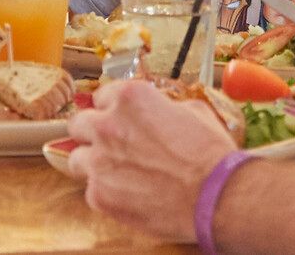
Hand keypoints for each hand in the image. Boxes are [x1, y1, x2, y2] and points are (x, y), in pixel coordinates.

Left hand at [69, 76, 237, 238]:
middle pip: (79, 124)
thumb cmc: (211, 154)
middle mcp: (107, 125)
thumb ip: (164, 107)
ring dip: (93, 163)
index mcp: (129, 98)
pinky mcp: (100, 195)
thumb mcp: (192, 112)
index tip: (120, 121)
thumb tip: (161, 110)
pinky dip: (108, 194)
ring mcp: (100, 161)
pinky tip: (131, 197)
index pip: (102, 97)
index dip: (113, 110)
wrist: (217, 197)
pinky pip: (92, 191)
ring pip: (76, 158)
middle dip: (93, 133)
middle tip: (111, 146)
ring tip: (117, 174)